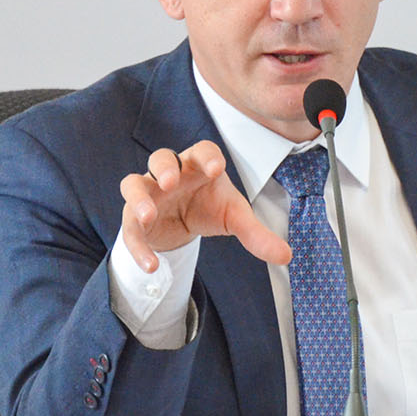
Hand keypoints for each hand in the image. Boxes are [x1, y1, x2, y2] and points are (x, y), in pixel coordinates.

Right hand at [119, 140, 291, 272]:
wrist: (184, 224)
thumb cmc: (210, 207)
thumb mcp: (235, 218)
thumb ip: (257, 235)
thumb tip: (286, 257)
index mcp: (199, 165)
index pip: (202, 150)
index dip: (207, 156)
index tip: (217, 168)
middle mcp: (171, 173)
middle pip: (161, 158)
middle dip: (164, 168)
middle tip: (171, 181)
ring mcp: (149, 193)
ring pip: (134, 184)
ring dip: (139, 198)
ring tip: (148, 215)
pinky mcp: (136, 218)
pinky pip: (129, 227)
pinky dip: (138, 246)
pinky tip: (151, 265)